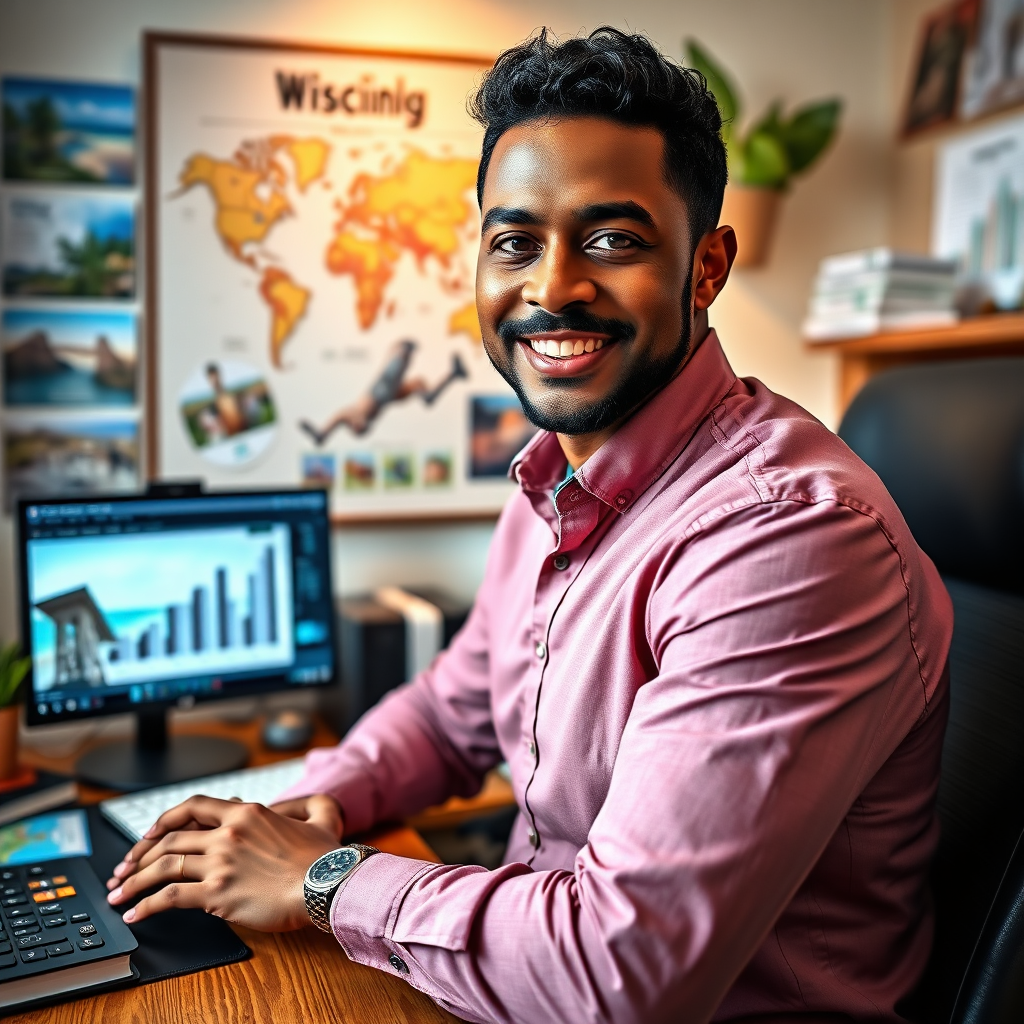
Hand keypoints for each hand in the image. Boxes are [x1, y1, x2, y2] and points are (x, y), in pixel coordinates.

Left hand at [105, 795, 342, 930]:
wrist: (328, 884)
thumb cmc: (325, 858)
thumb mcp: (322, 817)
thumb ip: (310, 805)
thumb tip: (306, 804)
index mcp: (246, 814)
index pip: (193, 807)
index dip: (165, 819)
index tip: (150, 834)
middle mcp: (228, 834)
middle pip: (169, 839)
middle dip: (139, 856)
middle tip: (124, 870)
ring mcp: (220, 863)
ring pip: (163, 867)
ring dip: (134, 881)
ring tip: (118, 894)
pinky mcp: (217, 893)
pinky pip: (170, 897)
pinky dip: (147, 905)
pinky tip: (136, 914)